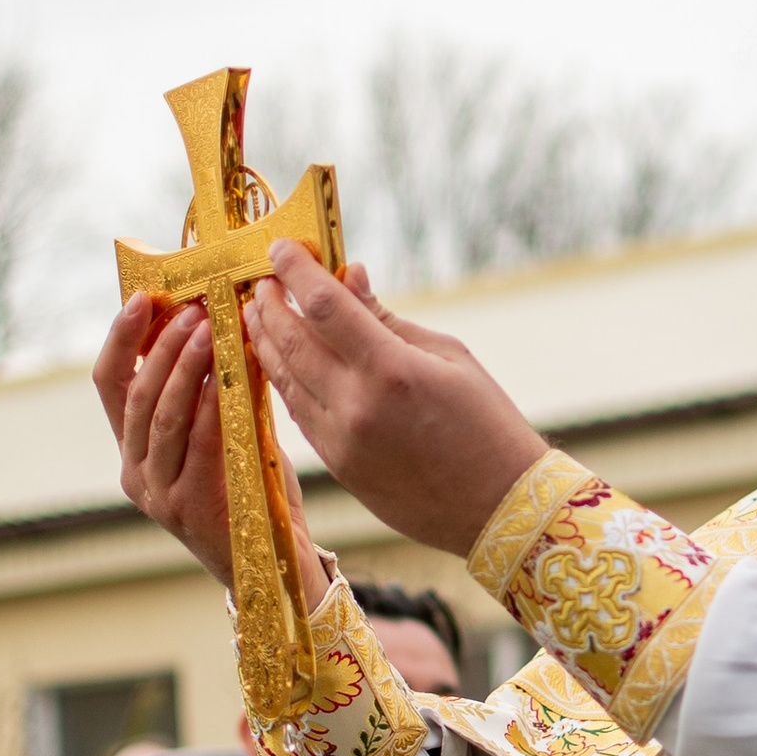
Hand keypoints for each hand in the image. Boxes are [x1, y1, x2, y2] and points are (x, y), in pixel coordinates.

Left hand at [247, 253, 544, 556]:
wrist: (497, 507)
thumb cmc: (486, 422)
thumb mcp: (449, 356)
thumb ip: (388, 317)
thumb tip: (349, 275)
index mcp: (391, 370)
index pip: (324, 306)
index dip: (296, 271)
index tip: (280, 248)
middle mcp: (356, 406)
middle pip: (290, 341)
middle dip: (270, 305)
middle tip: (262, 281)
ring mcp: (341, 442)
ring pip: (284, 380)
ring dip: (265, 342)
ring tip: (258, 314)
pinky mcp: (337, 467)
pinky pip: (299, 413)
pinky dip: (285, 380)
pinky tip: (282, 360)